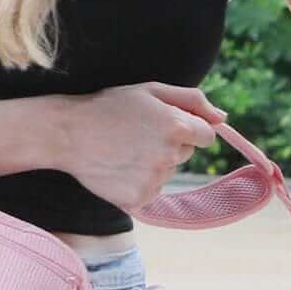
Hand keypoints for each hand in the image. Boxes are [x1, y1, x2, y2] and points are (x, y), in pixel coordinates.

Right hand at [34, 82, 224, 210]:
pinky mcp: (139, 199)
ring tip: (124, 149)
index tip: (166, 126)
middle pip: (186, 154)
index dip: (188, 129)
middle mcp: (169, 156)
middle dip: (170, 144)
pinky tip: (119, 167)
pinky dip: (139, 182)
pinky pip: (151, 191)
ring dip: (153, 164)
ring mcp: (154, 180)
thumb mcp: (151, 91)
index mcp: (177, 126)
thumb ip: (192, 101)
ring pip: (168, 172)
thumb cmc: (110, 106)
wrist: (67, 134)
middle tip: (136, 134)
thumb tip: (223, 119)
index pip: (206, 136)